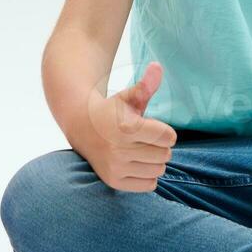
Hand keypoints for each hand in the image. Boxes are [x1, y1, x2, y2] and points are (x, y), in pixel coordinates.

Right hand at [78, 61, 176, 191]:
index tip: (151, 126)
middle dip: (159, 145)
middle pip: (165, 154)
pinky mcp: (114, 181)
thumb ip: (146, 85)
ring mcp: (115, 168)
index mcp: (126, 127)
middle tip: (143, 139)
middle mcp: (119, 149)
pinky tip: (135, 163)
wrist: (82, 127)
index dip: (165, 131)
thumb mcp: (128, 96)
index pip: (168, 137)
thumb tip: (158, 66)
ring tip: (139, 150)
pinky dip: (148, 176)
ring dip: (154, 161)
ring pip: (159, 170)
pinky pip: (149, 185)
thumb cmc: (112, 110)